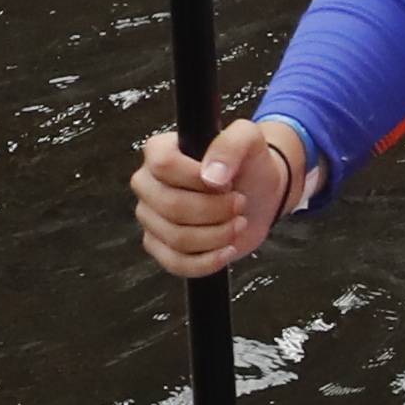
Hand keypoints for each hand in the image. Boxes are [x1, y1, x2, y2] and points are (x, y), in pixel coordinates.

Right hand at [131, 119, 312, 279]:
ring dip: (218, 234)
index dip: (198, 178)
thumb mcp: (249, 140)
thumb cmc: (248, 165)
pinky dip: (209, 261)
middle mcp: (147, 185)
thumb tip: (212, 176)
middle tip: (240, 203)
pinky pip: (177, 264)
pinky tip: (229, 249)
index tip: (226, 182)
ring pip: (177, 238)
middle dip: (216, 210)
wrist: (257, 195)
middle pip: (171, 206)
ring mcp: (151, 218)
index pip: (162, 165)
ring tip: (238, 222)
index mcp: (159, 153)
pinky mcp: (162, 246)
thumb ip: (231, 144)